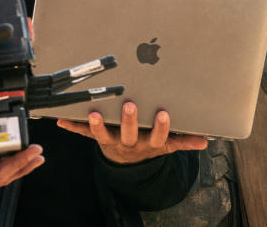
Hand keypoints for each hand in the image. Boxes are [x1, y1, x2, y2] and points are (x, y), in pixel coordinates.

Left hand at [57, 101, 206, 163]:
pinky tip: (61, 119)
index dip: (161, 127)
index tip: (164, 114)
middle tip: (129, 105)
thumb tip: (205, 140)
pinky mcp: (97, 138)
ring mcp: (112, 141)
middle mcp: (130, 143)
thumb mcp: (168, 144)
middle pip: (129, 134)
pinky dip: (72, 126)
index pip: (158, 136)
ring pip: (103, 135)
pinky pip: (84, 134)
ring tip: (93, 114)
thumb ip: (185, 140)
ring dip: (97, 125)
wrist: (128, 162)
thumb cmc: (149, 142)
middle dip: (129, 120)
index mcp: (149, 143)